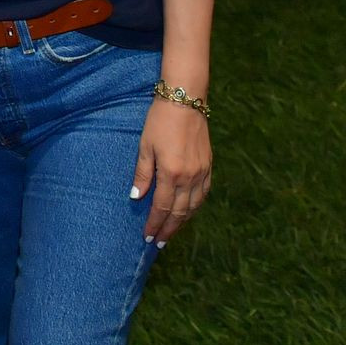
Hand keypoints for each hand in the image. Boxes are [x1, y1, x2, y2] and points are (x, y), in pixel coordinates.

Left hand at [131, 98, 210, 246]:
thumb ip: (142, 174)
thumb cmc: (160, 121)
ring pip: (193, 206)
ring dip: (183, 222)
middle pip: (179, 212)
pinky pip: (204, 194)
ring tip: (172, 232)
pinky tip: (188, 211)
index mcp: (171, 173)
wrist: (185, 101)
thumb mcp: (145, 147)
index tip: (147, 236)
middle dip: (168, 229)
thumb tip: (136, 197)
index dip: (154, 224)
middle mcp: (190, 177)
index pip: (162, 207)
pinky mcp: (208, 165)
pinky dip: (195, 207)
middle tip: (159, 243)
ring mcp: (202, 172)